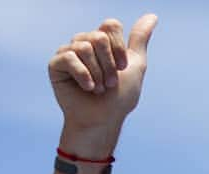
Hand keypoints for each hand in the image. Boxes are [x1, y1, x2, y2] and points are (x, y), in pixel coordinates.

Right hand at [48, 14, 157, 152]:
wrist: (102, 122)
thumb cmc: (119, 99)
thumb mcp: (135, 66)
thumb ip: (139, 40)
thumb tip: (152, 16)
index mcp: (102, 42)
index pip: (110, 25)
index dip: (119, 48)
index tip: (122, 69)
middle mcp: (84, 43)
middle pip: (99, 37)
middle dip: (109, 65)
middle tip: (109, 84)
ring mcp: (69, 52)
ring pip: (85, 46)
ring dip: (97, 73)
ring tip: (98, 90)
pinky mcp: (56, 64)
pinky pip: (69, 57)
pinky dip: (82, 75)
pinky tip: (87, 88)